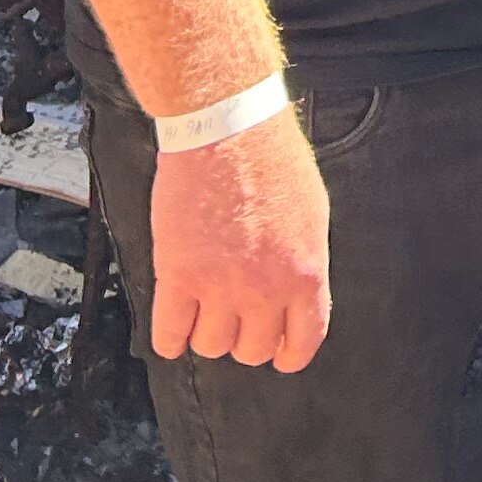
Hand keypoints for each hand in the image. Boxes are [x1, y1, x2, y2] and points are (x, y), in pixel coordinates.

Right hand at [148, 104, 331, 371]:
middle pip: (252, 350)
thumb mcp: (311, 215)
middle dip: (244, 336)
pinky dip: (170, 338)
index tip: (277, 352)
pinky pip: (169, 336)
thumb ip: (302, 265)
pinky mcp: (178, 276)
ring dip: (207, 332)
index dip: (288, 353)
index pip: (303, 342)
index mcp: (307, 273)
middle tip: (235, 314)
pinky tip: (174, 322)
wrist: (226, 128)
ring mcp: (220, 286)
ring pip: (211, 347)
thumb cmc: (270, 159)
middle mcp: (266, 288)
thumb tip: (296, 298)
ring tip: (205, 306)